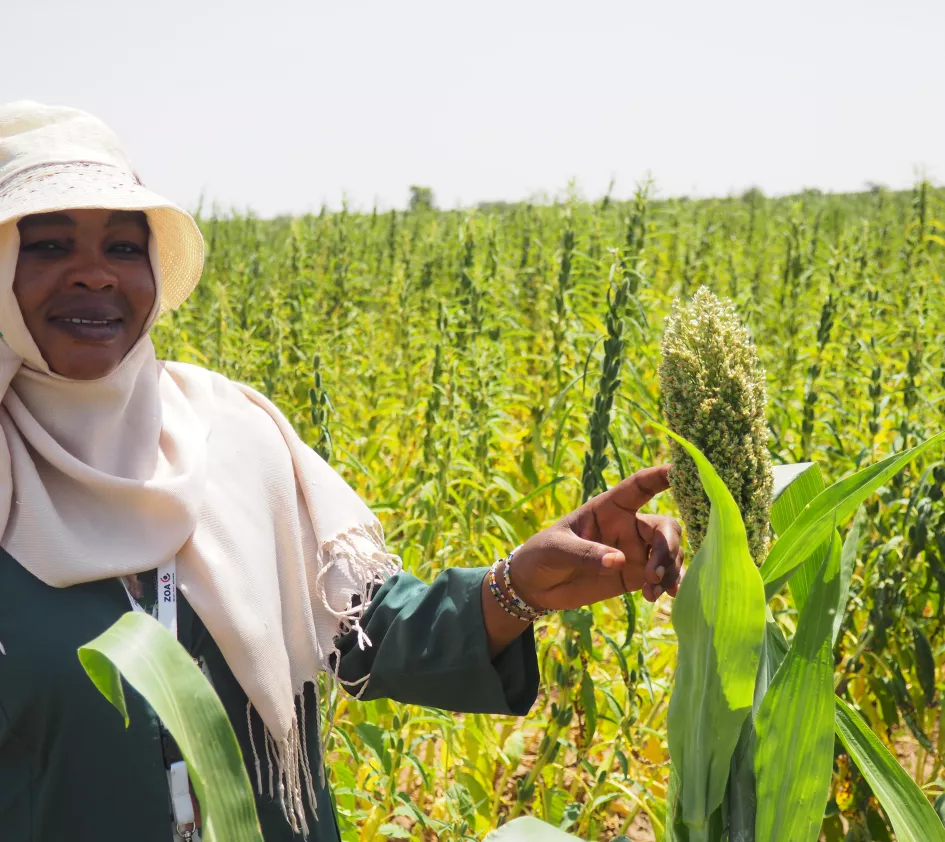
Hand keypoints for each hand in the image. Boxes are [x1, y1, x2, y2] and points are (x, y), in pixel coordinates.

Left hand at [509, 465, 682, 610]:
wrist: (536, 587)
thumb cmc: (542, 554)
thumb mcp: (557, 549)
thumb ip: (586, 553)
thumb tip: (619, 560)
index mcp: (608, 508)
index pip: (639, 486)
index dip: (660, 477)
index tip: (680, 471)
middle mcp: (628, 526)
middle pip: (665, 527)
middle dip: (668, 547)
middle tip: (654, 574)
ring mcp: (635, 551)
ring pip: (670, 552)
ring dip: (670, 570)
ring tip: (653, 590)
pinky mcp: (635, 576)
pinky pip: (663, 577)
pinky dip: (667, 586)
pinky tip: (656, 597)